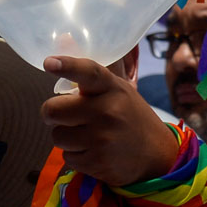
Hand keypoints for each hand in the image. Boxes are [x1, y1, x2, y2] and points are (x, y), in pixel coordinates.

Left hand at [43, 55, 206, 206]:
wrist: (157, 155)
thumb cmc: (130, 117)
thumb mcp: (119, 91)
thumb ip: (92, 79)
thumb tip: (62, 46)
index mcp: (112, 88)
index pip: (88, 72)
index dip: (67, 66)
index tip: (49, 63)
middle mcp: (108, 111)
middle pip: (54, 110)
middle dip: (52, 114)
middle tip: (64, 116)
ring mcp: (102, 138)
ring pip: (57, 136)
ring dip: (66, 138)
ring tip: (86, 136)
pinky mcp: (98, 161)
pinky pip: (67, 157)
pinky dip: (76, 156)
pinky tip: (94, 152)